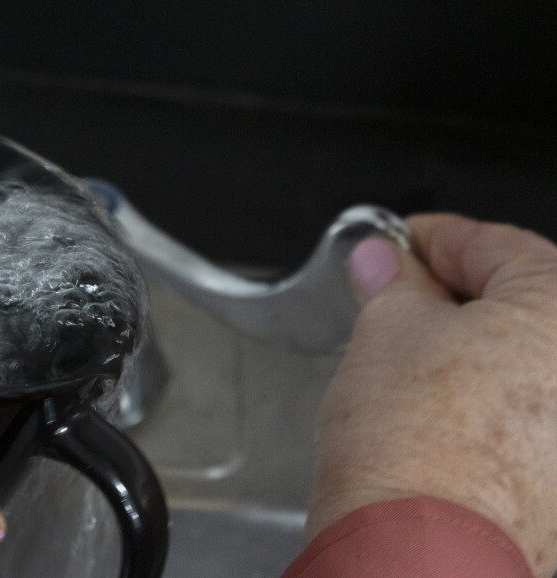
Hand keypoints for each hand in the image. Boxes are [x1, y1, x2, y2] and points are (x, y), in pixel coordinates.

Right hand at [309, 214, 556, 576]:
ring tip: (409, 360)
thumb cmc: (413, 445)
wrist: (417, 552)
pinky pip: (530, 412)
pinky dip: (488, 398)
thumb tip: (383, 260)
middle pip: (518, 301)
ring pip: (524, 359)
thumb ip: (392, 283)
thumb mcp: (385, 332)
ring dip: (470, 348)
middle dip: (451, 293)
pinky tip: (439, 411)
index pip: (492, 243)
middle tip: (396, 297)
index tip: (399, 244)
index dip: (431, 239)